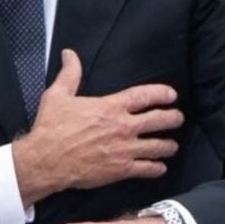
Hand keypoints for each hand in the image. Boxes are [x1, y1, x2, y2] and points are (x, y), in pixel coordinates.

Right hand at [13, 50, 184, 204]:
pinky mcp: (121, 170)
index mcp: (111, 107)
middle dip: (172, 118)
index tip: (172, 95)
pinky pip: (146, 168)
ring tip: (172, 146)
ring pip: (157, 146)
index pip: (144, 95)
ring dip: (168, 145)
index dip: (162, 93)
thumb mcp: (58, 95)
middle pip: (158, 120)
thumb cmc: (51, 128)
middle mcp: (123, 126)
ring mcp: (124, 149)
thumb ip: (70, 74)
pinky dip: (156, 168)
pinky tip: (161, 168)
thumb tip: (69, 54)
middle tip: (178, 118)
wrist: (46, 161)